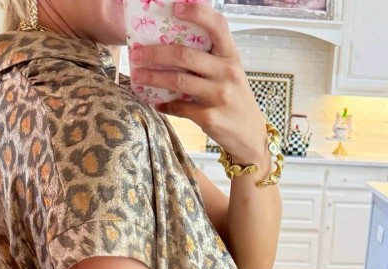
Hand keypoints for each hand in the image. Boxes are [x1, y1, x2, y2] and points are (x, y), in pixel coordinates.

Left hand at [129, 0, 268, 168]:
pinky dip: (165, 105)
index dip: (197, 13)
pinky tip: (156, 102)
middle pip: (185, 56)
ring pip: (178, 81)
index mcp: (231, 56)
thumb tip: (172, 45)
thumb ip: (210, 58)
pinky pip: (181, 108)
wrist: (250, 135)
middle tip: (137, 53)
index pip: (217, 26)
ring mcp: (219, 95)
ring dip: (153, 78)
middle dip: (156, 53)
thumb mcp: (230, 73)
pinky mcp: (211, 118)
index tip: (176, 7)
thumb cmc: (235, 98)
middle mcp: (227, 72)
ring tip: (138, 76)